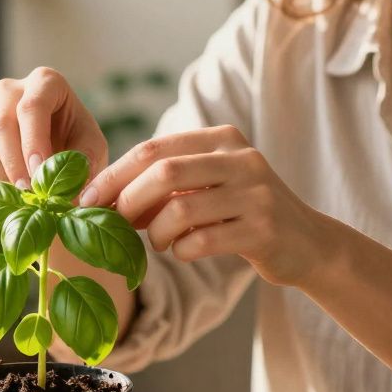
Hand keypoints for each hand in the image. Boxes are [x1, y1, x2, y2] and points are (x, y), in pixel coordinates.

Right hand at [0, 67, 107, 186]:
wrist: (59, 151)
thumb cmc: (78, 143)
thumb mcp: (93, 148)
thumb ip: (85, 161)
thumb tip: (72, 186)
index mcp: (44, 82)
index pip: (32, 106)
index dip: (33, 141)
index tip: (40, 172)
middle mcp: (9, 90)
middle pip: (0, 123)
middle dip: (14, 163)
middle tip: (31, 193)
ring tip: (22, 197)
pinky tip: (9, 192)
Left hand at [80, 126, 334, 286]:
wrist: (306, 243)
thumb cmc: (240, 214)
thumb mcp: (207, 186)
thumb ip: (164, 184)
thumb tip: (101, 198)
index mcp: (222, 139)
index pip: (154, 148)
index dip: (114, 174)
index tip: (85, 199)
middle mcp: (241, 159)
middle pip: (164, 172)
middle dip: (128, 200)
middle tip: (116, 224)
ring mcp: (256, 193)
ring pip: (181, 208)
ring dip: (156, 232)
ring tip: (159, 242)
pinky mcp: (263, 229)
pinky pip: (202, 240)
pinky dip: (181, 250)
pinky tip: (184, 251)